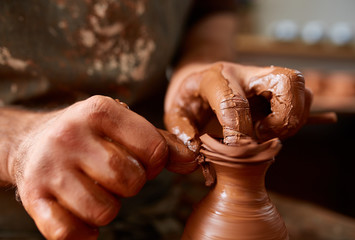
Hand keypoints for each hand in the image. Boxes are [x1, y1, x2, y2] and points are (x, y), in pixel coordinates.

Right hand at [11, 95, 193, 238]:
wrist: (30, 141)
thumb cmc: (87, 135)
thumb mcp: (121, 126)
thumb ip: (159, 142)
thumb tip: (192, 161)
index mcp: (99, 111)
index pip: (153, 149)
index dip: (155, 162)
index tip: (143, 162)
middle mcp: (71, 135)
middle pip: (130, 181)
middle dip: (132, 185)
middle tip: (118, 176)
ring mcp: (49, 167)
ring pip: (103, 211)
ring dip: (108, 207)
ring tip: (97, 190)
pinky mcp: (33, 196)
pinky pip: (68, 231)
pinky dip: (82, 230)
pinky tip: (80, 213)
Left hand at [164, 62, 311, 150]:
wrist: (203, 78)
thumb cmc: (190, 98)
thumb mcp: (176, 112)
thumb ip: (180, 132)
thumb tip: (195, 153)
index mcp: (216, 78)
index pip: (234, 104)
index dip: (238, 134)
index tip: (236, 153)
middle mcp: (246, 73)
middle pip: (286, 81)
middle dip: (282, 118)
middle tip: (262, 134)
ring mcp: (265, 77)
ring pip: (301, 89)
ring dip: (291, 119)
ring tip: (265, 131)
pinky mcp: (278, 87)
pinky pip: (304, 98)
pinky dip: (295, 118)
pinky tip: (272, 127)